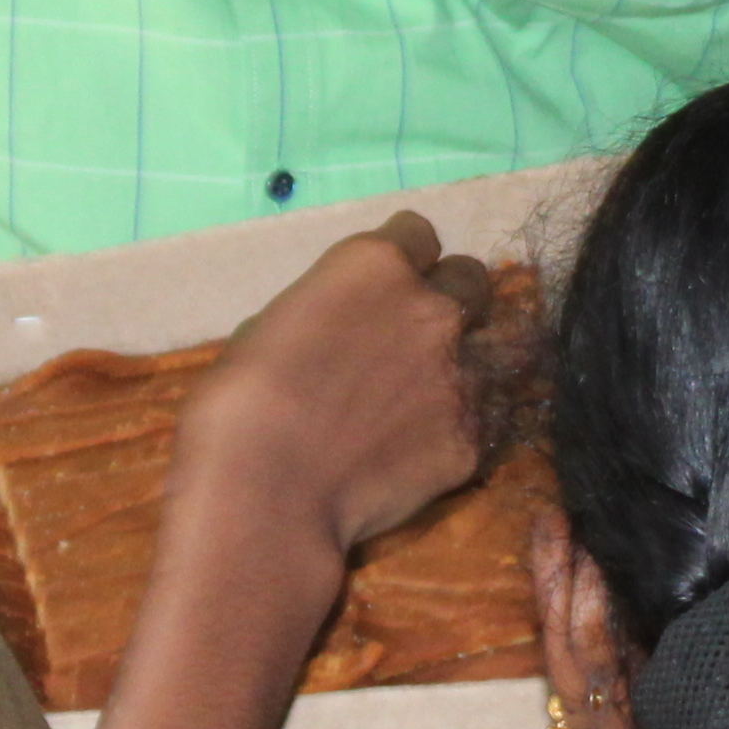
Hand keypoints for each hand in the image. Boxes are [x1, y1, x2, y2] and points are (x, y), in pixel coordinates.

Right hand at [169, 213, 498, 579]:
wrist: (267, 494)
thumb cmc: (240, 403)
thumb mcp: (272, 326)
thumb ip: (328, 313)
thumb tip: (341, 329)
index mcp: (377, 265)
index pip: (418, 234)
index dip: (400, 261)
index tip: (381, 290)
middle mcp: (434, 307)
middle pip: (470, 279)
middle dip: (446, 300)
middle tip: (410, 339)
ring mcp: (463, 373)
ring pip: (487, 348)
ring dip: (458, 364)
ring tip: (417, 402)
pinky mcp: (474, 437)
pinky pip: (481, 416)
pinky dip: (457, 426)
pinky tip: (418, 450)